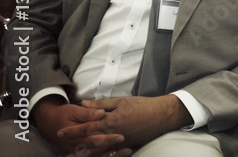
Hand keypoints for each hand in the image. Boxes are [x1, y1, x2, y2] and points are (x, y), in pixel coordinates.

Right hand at [32, 96, 128, 156]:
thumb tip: (101, 113)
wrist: (48, 123)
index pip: (91, 133)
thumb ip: (88, 113)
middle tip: (125, 141)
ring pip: (94, 155)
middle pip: (94, 146)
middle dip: (110, 144)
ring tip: (128, 150)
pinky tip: (118, 154)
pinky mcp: (79, 154)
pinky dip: (105, 156)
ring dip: (111, 154)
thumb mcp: (74, 110)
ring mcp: (75, 151)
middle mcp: (74, 144)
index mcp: (73, 133)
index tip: (120, 133)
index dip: (105, 133)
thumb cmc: (63, 114)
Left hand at [60, 95, 191, 149]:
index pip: (86, 127)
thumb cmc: (143, 105)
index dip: (72, 130)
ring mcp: (120, 143)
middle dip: (74, 145)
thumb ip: (101, 105)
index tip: (60, 132)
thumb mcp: (122, 101)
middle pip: (89, 142)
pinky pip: (111, 154)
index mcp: (110, 122)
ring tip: (74, 156)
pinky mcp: (127, 147)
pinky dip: (101, 156)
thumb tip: (83, 104)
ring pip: (98, 151)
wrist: (162, 115)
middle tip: (62, 149)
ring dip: (85, 154)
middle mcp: (113, 135)